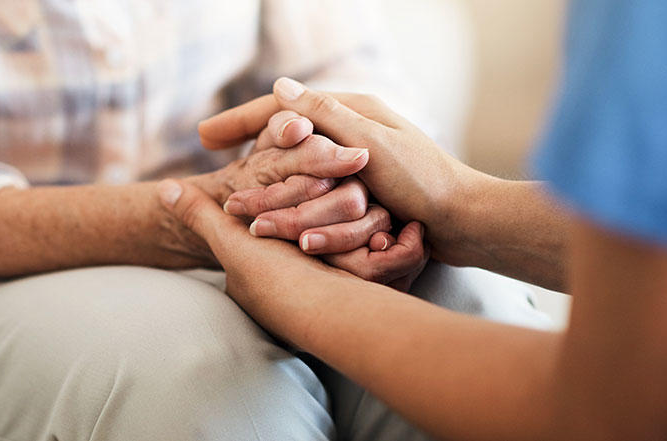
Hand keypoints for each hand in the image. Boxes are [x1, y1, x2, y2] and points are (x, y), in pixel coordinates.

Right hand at [197, 79, 492, 267]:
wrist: (463, 219)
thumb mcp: (372, 145)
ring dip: (263, 166)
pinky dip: (290, 186)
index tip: (204, 136)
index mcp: (352, 112)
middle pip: (284, 130)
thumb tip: (281, 89)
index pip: (283, 108)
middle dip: (244, 137)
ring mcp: (354, 158)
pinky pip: (315, 181)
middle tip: (206, 148)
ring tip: (230, 180)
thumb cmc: (424, 182)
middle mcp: (349, 131)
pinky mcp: (361, 183)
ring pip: (297, 158)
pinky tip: (270, 194)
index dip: (240, 120)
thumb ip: (327, 119)